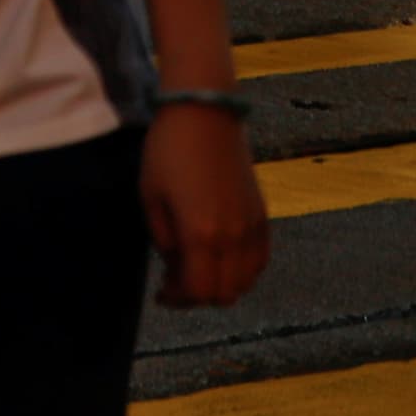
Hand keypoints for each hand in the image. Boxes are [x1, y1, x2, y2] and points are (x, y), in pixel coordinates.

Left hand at [145, 101, 268, 307]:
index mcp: (202, 234)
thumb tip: (176, 269)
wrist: (205, 115)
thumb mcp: (151, 199)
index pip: (199, 291)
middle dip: (198, 296)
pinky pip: (259, 260)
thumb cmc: (167, 153)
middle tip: (175, 282)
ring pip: (246, 282)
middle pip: (224, 293)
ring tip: (196, 268)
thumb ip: (164, 242)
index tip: (161, 294)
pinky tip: (220, 257)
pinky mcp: (263, 216)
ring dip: (222, 285)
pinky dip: (242, 270)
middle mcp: (234, 237)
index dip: (178, 299)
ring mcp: (253, 227)